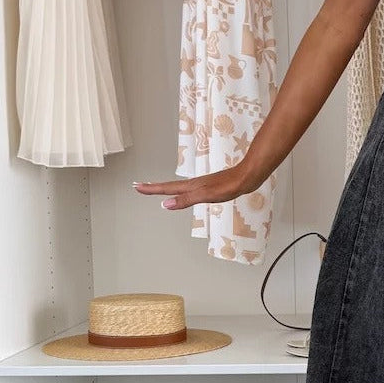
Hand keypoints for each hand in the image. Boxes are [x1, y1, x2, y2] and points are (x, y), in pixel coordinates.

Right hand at [134, 162, 250, 210]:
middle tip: (139, 186)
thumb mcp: (205, 195)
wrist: (247, 177)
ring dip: (166, 188)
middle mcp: (194, 184)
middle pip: (169, 186)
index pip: (167, 189)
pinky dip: (181, 191)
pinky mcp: (211, 186)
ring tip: (157, 189)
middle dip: (154, 187)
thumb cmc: (229, 186)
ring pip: (179, 187)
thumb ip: (185, 200)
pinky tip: (185, 193)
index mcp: (191, 187)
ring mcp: (202, 185)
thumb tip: (165, 205)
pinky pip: (190, 189)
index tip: (137, 187)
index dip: (152, 189)